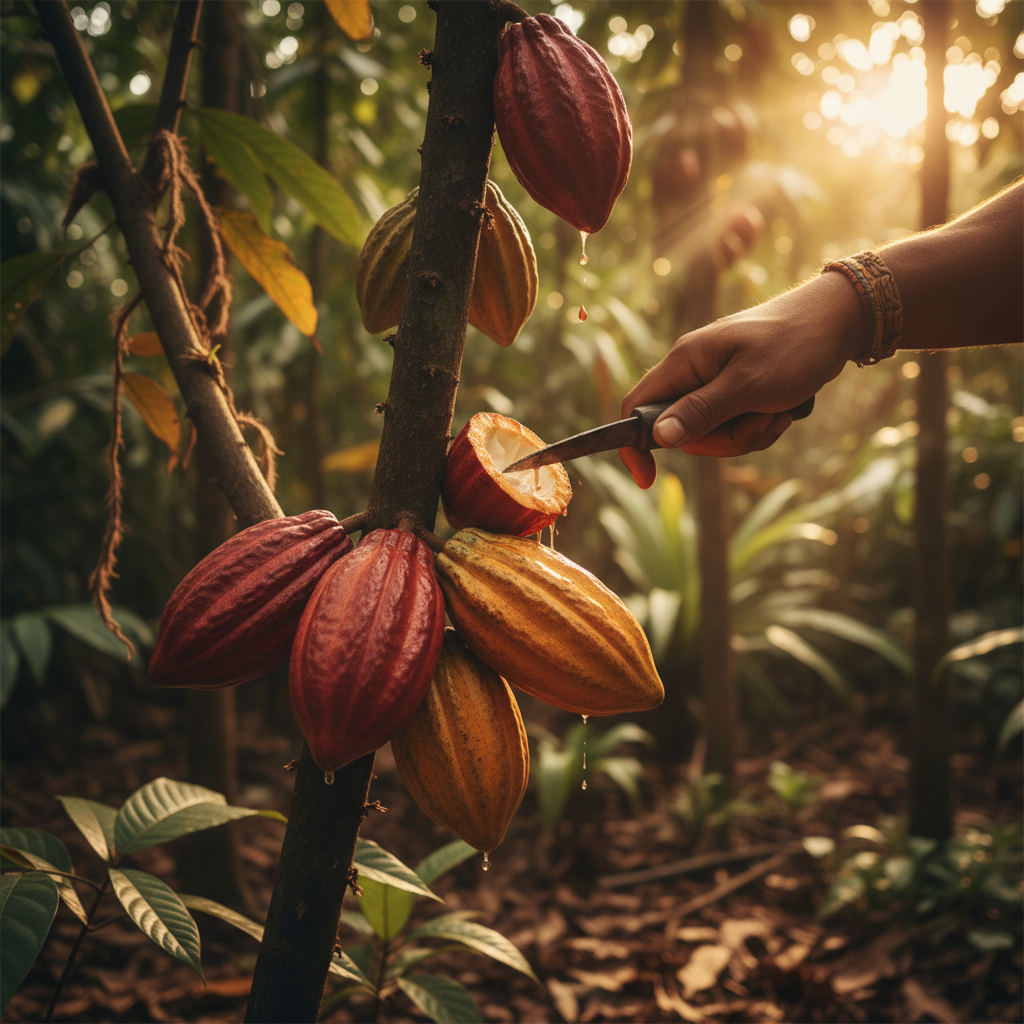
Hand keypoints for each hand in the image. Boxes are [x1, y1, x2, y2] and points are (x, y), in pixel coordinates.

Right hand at [619, 272, 862, 485]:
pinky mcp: (738, 392)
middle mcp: (694, 373)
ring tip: (775, 411)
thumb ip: (701, 411)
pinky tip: (782, 411)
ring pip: (713, 435)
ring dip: (746, 434)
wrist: (839, 321)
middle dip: (721, 440)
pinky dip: (758, 427)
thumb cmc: (795, 345)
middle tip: (757, 419)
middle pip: (682, 432)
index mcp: (685, 362)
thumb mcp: (749, 384)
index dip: (635, 445)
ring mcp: (716, 383)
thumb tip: (659, 438)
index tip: (649, 478)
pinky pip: (735, 428)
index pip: (637, 407)